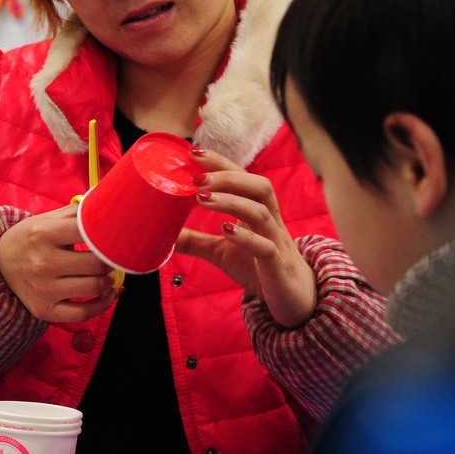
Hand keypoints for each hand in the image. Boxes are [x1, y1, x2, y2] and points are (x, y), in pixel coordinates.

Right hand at [0, 204, 119, 322]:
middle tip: (111, 256)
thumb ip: (76, 212)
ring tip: (107, 273)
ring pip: (94, 287)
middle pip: (96, 264)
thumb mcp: (46, 220)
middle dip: (111, 260)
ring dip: (109, 280)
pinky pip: (84, 313)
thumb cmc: (29, 240)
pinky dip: (103, 304)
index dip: (108, 234)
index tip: (114, 236)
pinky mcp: (44, 309)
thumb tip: (106, 205)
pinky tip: (106, 294)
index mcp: (42, 234)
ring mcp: (43, 289)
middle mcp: (42, 262)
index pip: (88, 232)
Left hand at [175, 148, 316, 327]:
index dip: (221, 163)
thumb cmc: (258, 268)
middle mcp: (270, 221)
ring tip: (201, 198)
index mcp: (257, 212)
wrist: (294, 301)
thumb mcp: (220, 252)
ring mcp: (276, 242)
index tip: (194, 152)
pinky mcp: (277, 266)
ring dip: (231, 201)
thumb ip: (194, 241)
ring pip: (262, 212)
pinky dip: (246, 238)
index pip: (243, 178)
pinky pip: (266, 247)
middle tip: (196, 177)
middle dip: (228, 176)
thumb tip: (160, 234)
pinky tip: (226, 230)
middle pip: (259, 186)